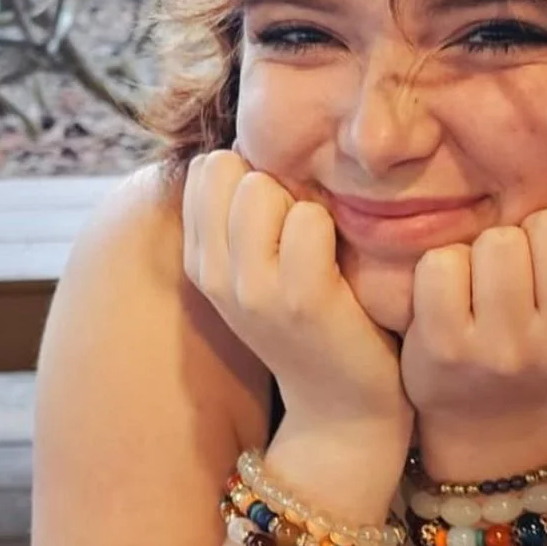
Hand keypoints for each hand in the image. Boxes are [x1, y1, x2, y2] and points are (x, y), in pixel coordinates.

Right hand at [182, 147, 412, 441]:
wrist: (345, 404)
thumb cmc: (312, 318)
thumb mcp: (258, 268)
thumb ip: (240, 215)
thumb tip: (241, 142)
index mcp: (201, 262)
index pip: (204, 169)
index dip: (249, 173)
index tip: (278, 212)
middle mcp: (215, 276)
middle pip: (230, 170)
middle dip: (275, 184)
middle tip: (304, 232)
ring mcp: (254, 289)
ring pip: (263, 189)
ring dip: (304, 206)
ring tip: (322, 250)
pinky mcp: (302, 300)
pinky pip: (311, 220)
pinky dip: (333, 229)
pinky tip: (341, 264)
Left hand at [399, 163, 546, 430]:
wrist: (486, 420)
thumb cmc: (545, 333)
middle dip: (535, 229)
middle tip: (523, 267)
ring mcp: (510, 350)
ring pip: (500, 240)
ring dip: (486, 249)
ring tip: (487, 283)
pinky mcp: (449, 349)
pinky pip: (444, 262)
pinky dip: (441, 268)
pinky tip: (451, 297)